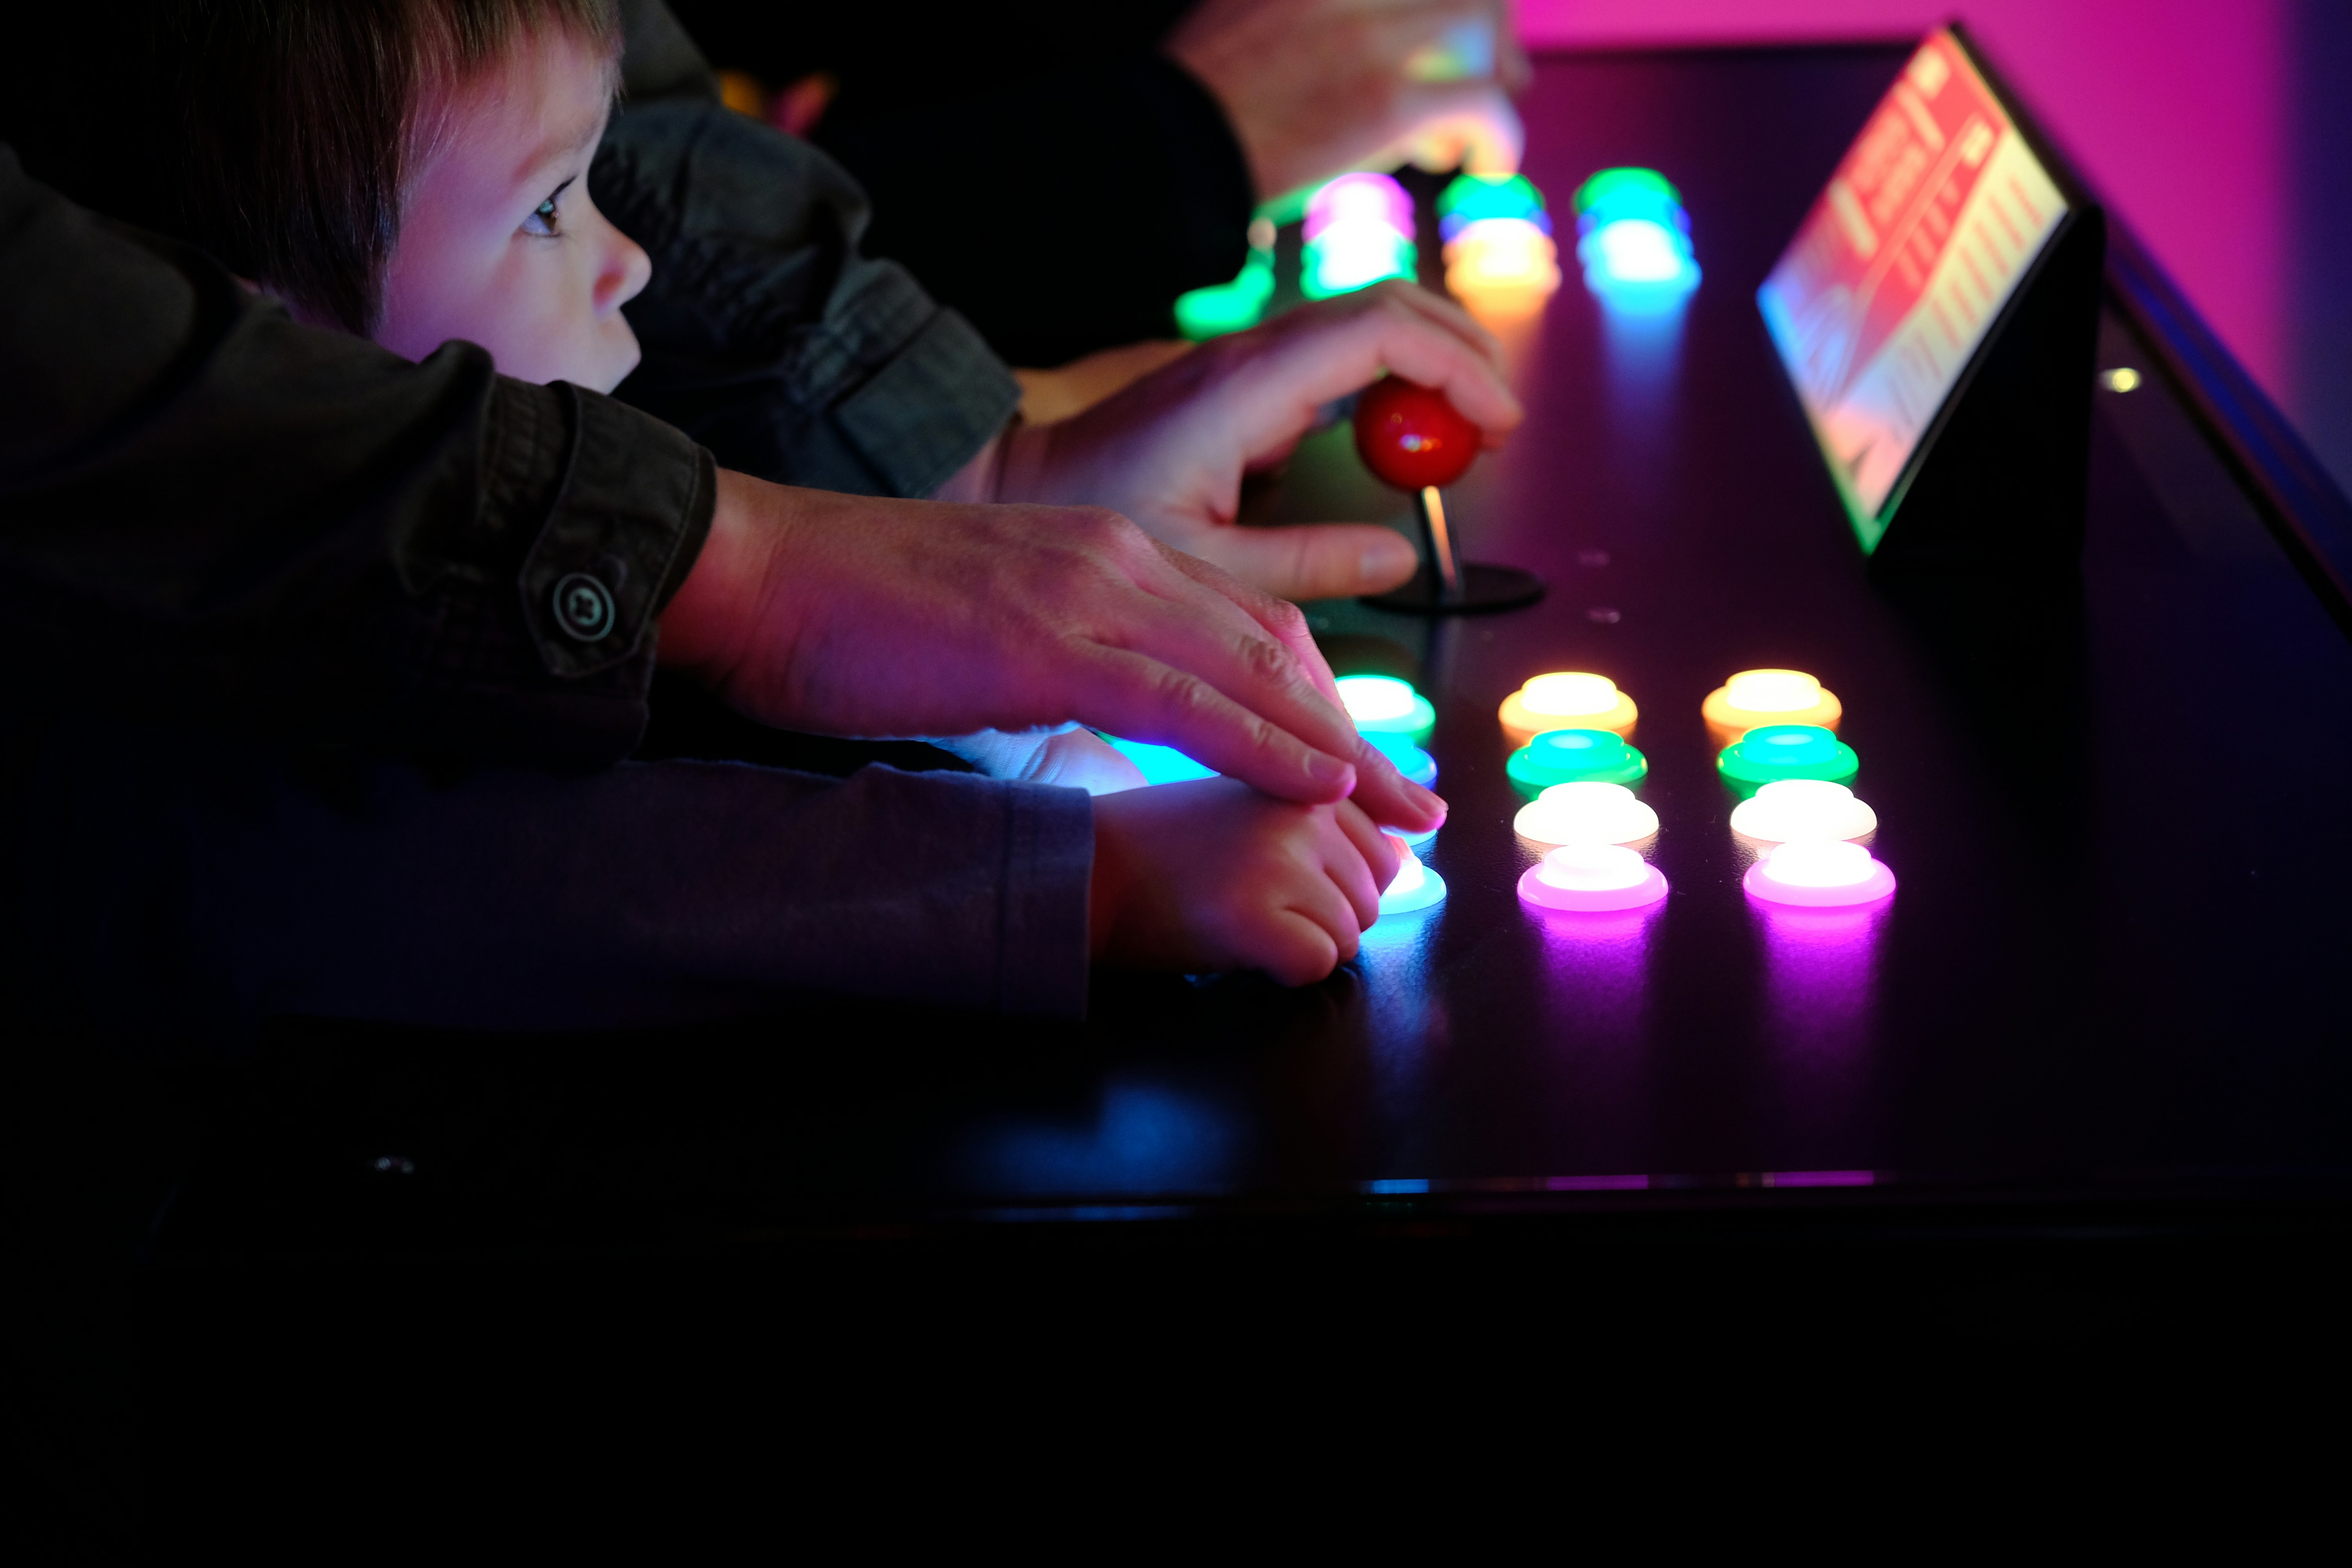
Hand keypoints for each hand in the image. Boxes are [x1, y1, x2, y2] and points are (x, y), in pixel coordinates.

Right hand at [660, 472, 1446, 831]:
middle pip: (1274, 646)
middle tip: (1416, 801)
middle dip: (1355, 729)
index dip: (1318, 695)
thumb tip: (1106, 716)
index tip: (1363, 760)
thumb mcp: (991, 631)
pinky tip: (1320, 780)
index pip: (1245, 623)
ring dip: (1337, 747)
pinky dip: (1262, 742)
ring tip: (1400, 810)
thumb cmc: (855, 613)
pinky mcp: (1046, 644)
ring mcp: (1083, 593)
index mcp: (1104, 549)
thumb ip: (1067, 658)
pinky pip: (1183, 699)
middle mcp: (1116, 556)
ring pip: (1249, 671)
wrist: (757, 573)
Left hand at [997, 281, 1521, 600]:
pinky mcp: (1240, 378)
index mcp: (1247, 385)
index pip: (1382, 333)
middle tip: (1499, 421)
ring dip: (1429, 361)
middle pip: (1389, 306)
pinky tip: (1397, 437)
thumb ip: (1308, 563)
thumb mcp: (1206, 566)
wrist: (1014, 484)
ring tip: (1466, 428)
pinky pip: (1335, 354)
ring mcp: (1246, 359)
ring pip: (1366, 321)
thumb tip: (1398, 556)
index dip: (1457, 367)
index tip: (1497, 425)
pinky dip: (1386, 381)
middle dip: (1461, 350)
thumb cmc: (1095, 521)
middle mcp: (1251, 353)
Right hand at [1089, 777, 1398, 982]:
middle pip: (1375, 898)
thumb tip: (1409, 858)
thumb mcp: (1255, 808)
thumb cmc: (1168, 849)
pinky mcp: (1255, 913)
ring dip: (1303, 944)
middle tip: (1249, 899)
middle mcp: (1301, 810)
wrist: (1087, 871)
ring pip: (1351, 936)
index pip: (1386, 852)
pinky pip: (1317, 966)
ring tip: (1237, 915)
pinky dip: (1284, 974)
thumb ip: (1327, 824)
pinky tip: (1235, 944)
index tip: (1271, 877)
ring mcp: (1280, 860)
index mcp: (1307, 778)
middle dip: (1323, 916)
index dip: (1334, 884)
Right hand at [1167, 0, 1529, 200]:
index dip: (1452, 2)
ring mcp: (1375, 31)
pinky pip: (1484, 104)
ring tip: (1462, 136)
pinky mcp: (1389, 97)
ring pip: (1480, 32)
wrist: (1167, 151)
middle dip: (1490, 32)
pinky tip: (1483, 163)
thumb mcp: (1249, 8)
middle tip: (1497, 79)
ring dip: (1489, 82)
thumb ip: (1307, 8)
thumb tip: (1358, 25)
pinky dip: (1497, 136)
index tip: (1463, 32)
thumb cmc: (1198, 98)